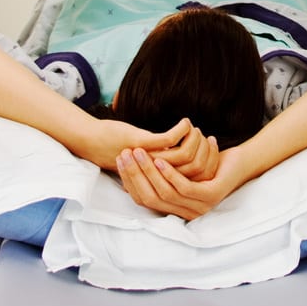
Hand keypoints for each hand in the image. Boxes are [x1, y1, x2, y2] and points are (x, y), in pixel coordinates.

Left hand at [84, 118, 215, 176]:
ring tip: (195, 130)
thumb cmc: (125, 152)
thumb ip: (167, 169)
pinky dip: (182, 129)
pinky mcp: (144, 144)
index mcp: (161, 183)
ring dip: (195, 139)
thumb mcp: (150, 165)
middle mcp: (157, 175)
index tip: (211, 150)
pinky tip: (185, 122)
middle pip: (196, 168)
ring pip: (187, 155)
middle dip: (206, 151)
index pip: (196, 180)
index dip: (209, 165)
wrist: (96, 142)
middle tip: (204, 138)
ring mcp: (151, 160)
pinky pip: (172, 139)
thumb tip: (191, 165)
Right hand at [116, 145, 251, 220]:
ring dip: (149, 172)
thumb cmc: (205, 163)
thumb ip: (157, 175)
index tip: (119, 161)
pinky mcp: (211, 196)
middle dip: (135, 175)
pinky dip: (170, 175)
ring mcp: (200, 208)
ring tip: (139, 154)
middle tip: (126, 155)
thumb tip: (127, 170)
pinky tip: (161, 160)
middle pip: (152, 198)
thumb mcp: (177, 169)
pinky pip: (184, 188)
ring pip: (166, 193)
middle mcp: (186, 213)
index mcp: (176, 209)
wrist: (240, 161)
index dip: (130, 180)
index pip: (144, 200)